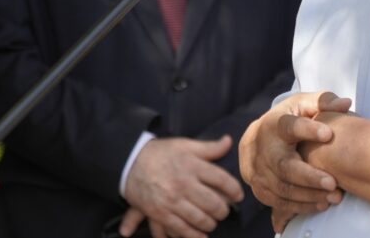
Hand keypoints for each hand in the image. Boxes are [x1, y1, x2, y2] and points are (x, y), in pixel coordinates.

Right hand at [121, 135, 243, 237]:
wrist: (130, 162)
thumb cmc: (161, 153)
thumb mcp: (185, 145)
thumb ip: (209, 147)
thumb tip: (229, 142)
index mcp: (192, 165)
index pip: (222, 180)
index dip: (234, 190)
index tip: (238, 196)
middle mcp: (183, 183)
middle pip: (213, 202)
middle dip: (223, 210)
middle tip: (224, 211)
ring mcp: (172, 200)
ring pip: (199, 218)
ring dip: (210, 223)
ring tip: (213, 221)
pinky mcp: (160, 213)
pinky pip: (181, 228)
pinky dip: (194, 235)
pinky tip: (202, 235)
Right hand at [239, 92, 351, 231]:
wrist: (257, 137)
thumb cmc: (289, 118)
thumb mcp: (304, 104)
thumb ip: (324, 101)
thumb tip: (346, 103)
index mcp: (276, 124)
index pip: (290, 126)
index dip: (307, 130)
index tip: (329, 134)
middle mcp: (263, 148)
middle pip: (283, 166)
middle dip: (308, 176)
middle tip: (333, 183)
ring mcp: (257, 170)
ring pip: (281, 188)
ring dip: (308, 195)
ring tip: (333, 196)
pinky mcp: (258, 187)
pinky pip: (277, 201)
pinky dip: (299, 206)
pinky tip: (320, 204)